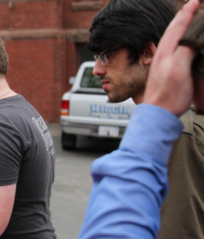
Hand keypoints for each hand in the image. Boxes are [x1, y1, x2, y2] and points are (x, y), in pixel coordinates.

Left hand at [143, 0, 198, 115]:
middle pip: (173, 30)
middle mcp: (162, 55)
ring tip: (188, 18)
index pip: (177, 27)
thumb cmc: (168, 96)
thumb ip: (184, 52)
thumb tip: (191, 38)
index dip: (187, 13)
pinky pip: (173, 48)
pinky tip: (182, 43)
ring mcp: (162, 62)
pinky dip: (179, 39)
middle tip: (192, 5)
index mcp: (166, 52)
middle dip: (183, 16)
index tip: (194, 1)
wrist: (158, 114)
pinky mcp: (165, 70)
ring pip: (172, 38)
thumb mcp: (179, 71)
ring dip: (181, 26)